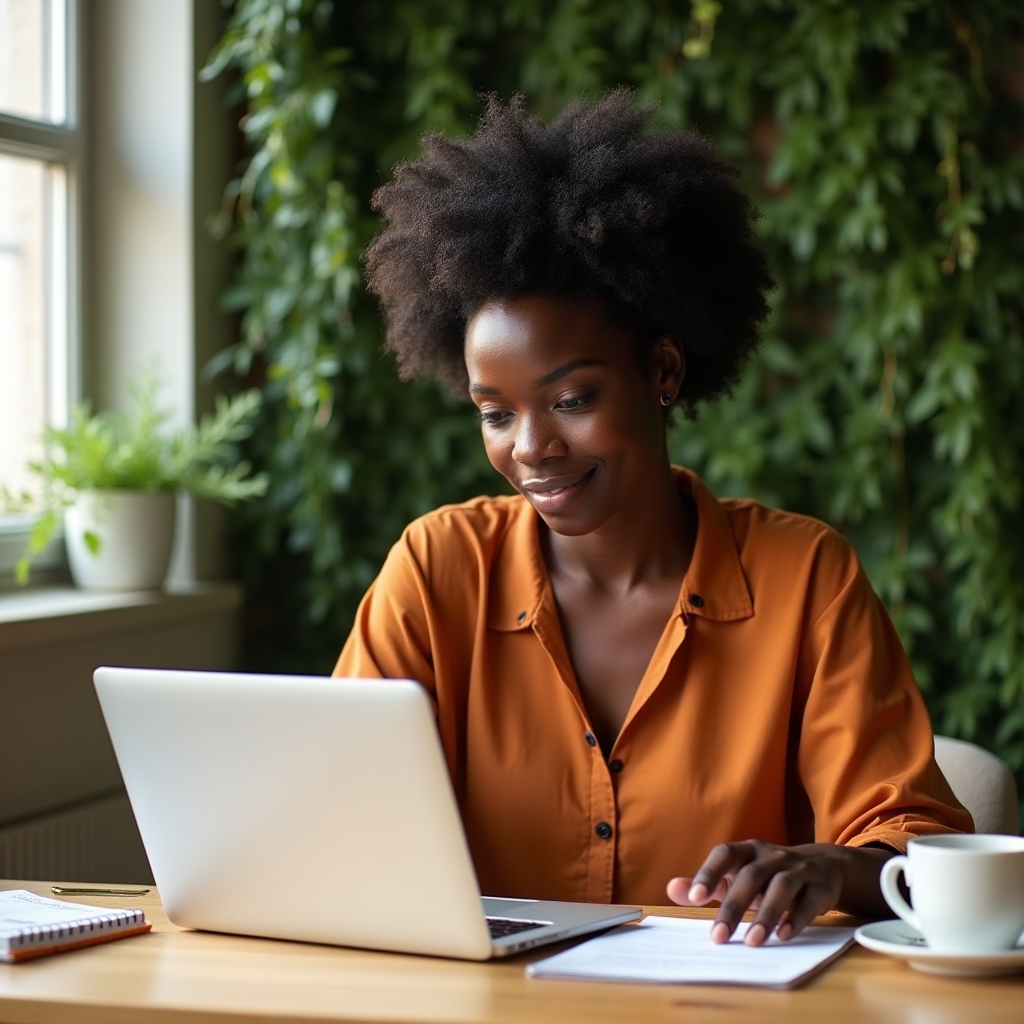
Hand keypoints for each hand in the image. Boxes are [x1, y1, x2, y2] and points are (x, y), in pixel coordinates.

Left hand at [666, 840, 893, 946]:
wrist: (824, 866)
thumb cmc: (769, 875)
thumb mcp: (738, 875)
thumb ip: (708, 883)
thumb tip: (672, 889)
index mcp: (747, 851)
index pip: (725, 854)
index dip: (709, 873)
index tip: (694, 898)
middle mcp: (772, 856)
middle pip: (751, 876)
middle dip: (734, 907)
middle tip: (718, 936)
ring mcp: (798, 869)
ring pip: (782, 887)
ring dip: (766, 915)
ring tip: (752, 941)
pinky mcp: (820, 887)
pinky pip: (809, 902)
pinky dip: (797, 919)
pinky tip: (784, 936)